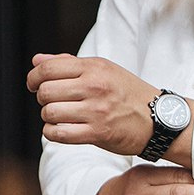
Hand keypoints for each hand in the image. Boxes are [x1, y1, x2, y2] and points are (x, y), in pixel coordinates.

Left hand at [27, 53, 161, 156]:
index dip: (33, 78)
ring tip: (62, 117)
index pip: (48, 68)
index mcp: (95, 68)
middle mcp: (95, 87)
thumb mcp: (105, 70)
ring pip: (50, 113)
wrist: (159, 119)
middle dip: (43, 99)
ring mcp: (96, 111)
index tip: (34, 85)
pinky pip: (59, 134)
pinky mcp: (98, 133)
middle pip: (45, 92)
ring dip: (50, 117)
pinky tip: (63, 130)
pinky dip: (54, 133)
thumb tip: (37, 61)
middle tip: (55, 102)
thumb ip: (69, 64)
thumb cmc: (130, 94)